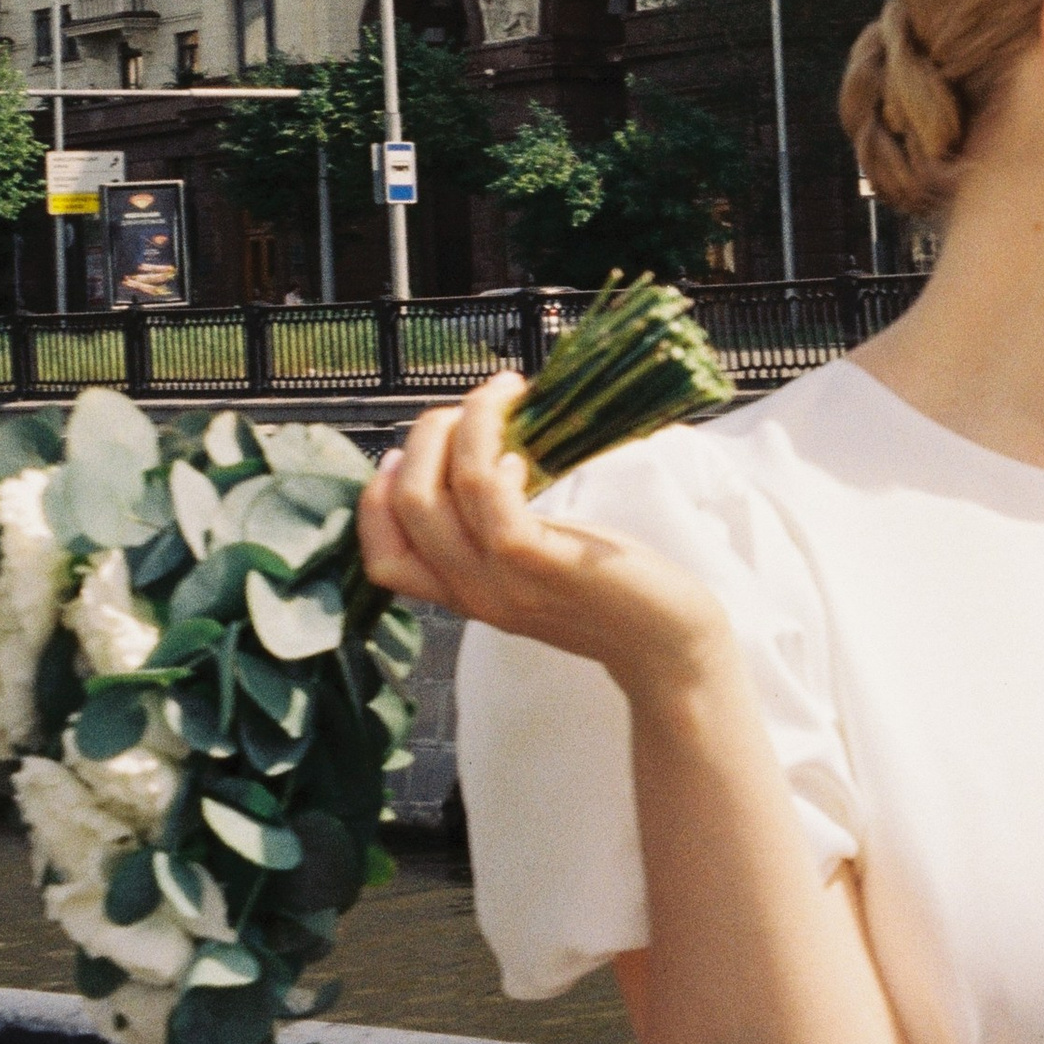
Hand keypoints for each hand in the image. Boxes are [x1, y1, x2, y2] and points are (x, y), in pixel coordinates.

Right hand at [359, 375, 722, 688]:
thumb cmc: (611, 591)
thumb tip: (486, 453)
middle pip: (404, 507)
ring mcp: (499, 581)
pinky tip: (523, 449)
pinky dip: (494, 451)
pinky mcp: (538, 563)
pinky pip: (489, 496)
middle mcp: (470, 593)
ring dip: (464, 426)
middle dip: (423, 438)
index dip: (376, 499)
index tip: (402, 452)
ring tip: (499, 397)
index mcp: (464, 594)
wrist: (667, 646)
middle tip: (464, 407)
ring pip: (437, 494)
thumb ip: (501, 529)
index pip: (383, 559)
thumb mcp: (537, 565)